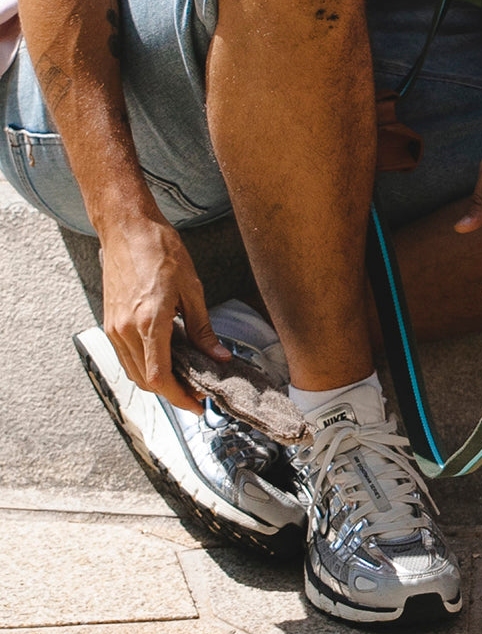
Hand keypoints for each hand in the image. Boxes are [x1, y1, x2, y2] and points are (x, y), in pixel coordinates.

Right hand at [98, 214, 229, 413]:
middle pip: (146, 381)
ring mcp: (113, 328)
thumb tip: (219, 356)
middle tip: (196, 393)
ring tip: (184, 377)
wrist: (127, 229)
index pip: (160, 378)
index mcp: (148, 322)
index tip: (197, 405)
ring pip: (134, 372)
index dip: (179, 398)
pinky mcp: (109, 322)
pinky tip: (165, 358)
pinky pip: (126, 356)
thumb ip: (203, 329)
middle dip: (172, 393)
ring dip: (157, 381)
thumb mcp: (192, 289)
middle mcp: (125, 330)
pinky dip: (145, 364)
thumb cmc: (160, 250)